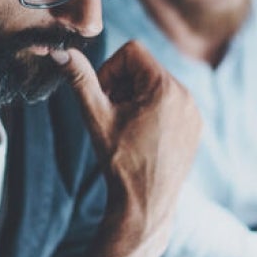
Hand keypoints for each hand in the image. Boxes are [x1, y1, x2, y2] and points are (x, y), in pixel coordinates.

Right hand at [56, 42, 201, 256]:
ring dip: (136, 99)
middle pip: (144, 68)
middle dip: (122, 86)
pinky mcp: (195, 127)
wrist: (146, 204)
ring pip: (157, 86)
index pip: (131, 52)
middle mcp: (186, 95)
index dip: (110, 70)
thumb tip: (60, 52)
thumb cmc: (120, 162)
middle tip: (113, 115)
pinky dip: (153, 112)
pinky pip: (171, 103)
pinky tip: (142, 138)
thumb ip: (80, 79)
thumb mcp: (96, 116)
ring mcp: (193, 112)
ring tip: (127, 128)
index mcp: (165, 87)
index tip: (104, 97)